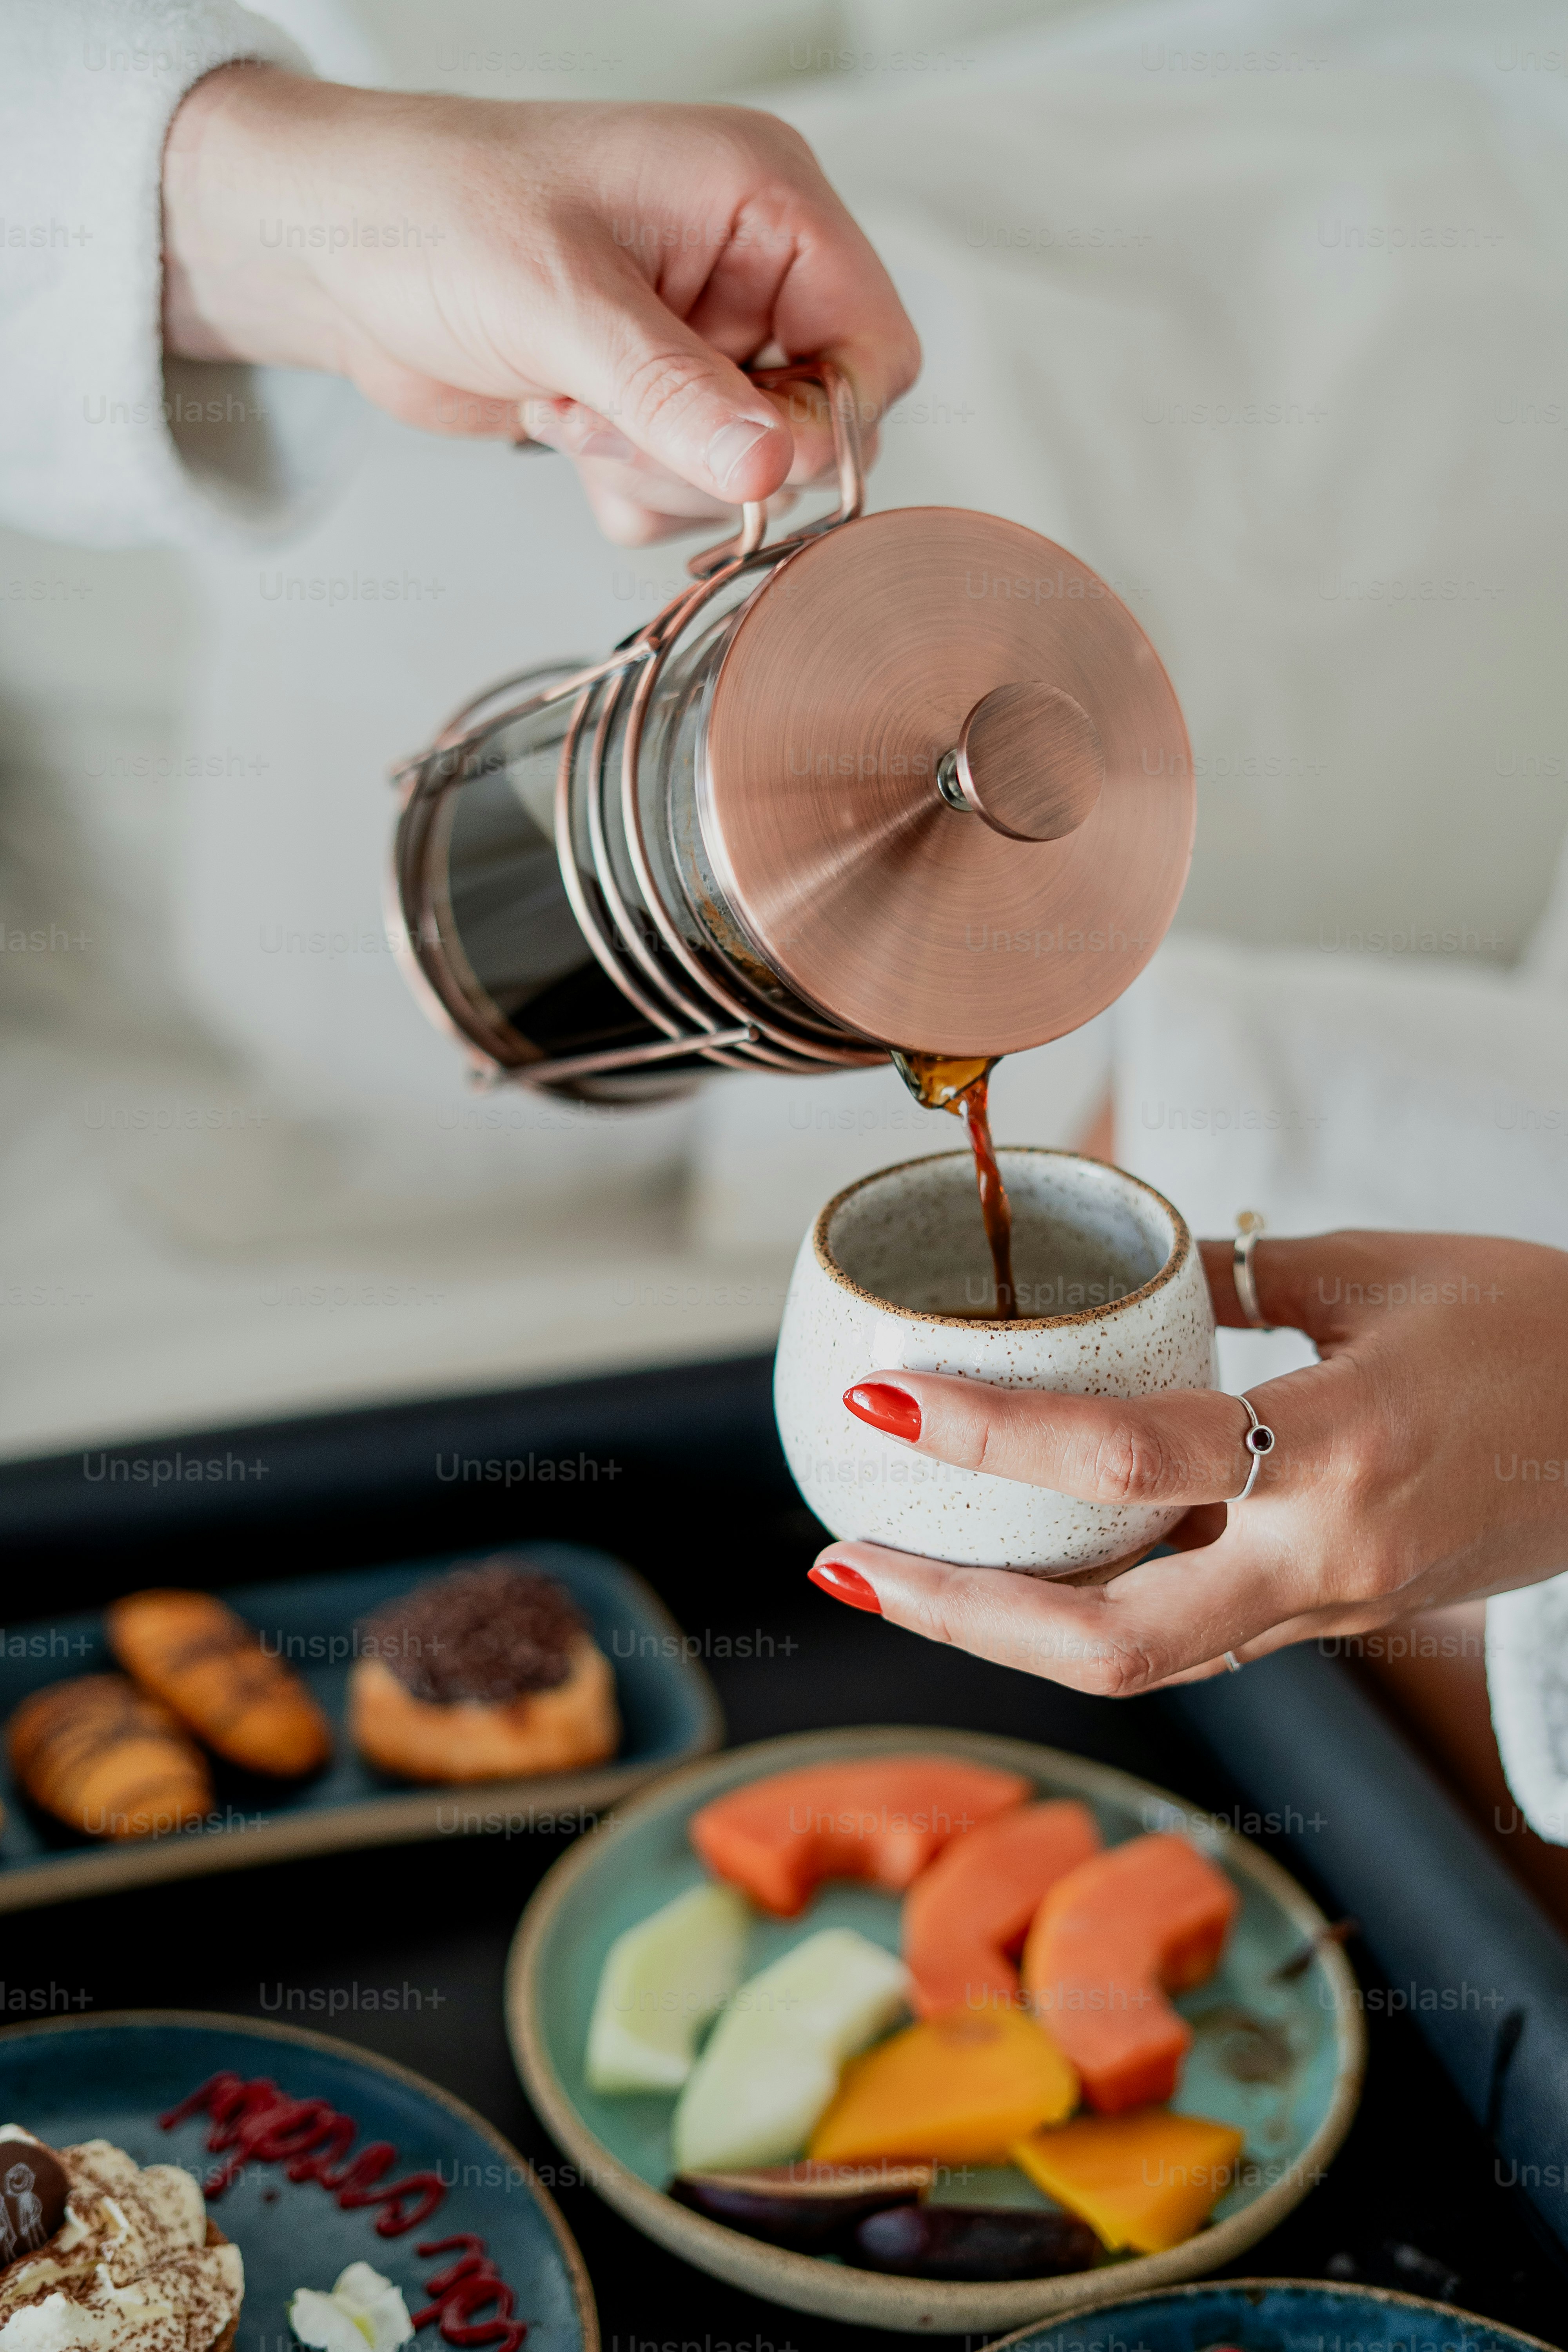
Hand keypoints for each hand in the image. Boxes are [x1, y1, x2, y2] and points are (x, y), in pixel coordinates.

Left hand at [161, 69, 919, 542]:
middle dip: (713, 453)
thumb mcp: (560, 301)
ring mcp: (703, 340)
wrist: (335, 251)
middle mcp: (748, 270)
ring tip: (568, 407)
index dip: (825, 421)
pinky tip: (560, 428)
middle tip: (609, 418)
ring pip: (750, 472)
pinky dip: (627, 491)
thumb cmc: (434, 214)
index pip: (875, 347)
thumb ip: (673, 393)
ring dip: (657, 473)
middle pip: (816, 424)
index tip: (741, 452)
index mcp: (763, 201)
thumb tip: (772, 470)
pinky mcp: (654, 400)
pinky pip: (688, 491)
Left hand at [809, 1232, 1567, 1694]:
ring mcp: (1330, 1608)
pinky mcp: (1332, 1619)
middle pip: (1109, 1643)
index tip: (882, 1394)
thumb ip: (1243, 1276)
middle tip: (843, 1561)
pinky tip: (1012, 1567)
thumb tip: (1128, 1265)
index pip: (1126, 1455)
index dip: (990, 1429)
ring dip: (1002, 1629)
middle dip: (958, 1616)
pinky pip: (1189, 1633)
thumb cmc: (1534, 1334)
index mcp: (1341, 1448)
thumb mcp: (1382, 1273)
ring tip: (892, 1573)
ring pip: (1138, 1658)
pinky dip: (1088, 1608)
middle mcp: (1327, 1558)